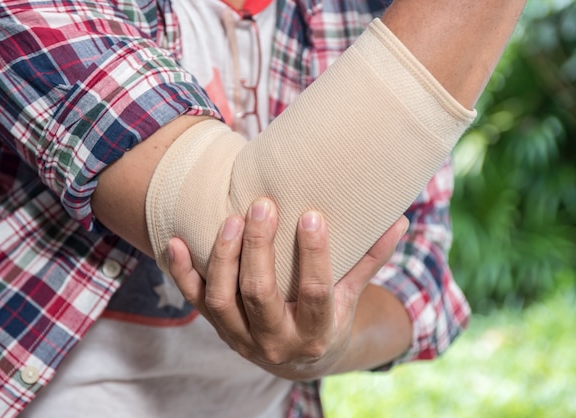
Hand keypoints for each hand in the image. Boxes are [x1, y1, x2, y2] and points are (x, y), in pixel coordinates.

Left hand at [168, 198, 408, 380]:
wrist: (298, 360)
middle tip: (262, 205)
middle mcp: (274, 341)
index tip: (311, 215)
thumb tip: (399, 220)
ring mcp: (240, 337)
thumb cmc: (329, 319)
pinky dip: (181, 272)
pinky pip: (193, 301)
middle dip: (258, 249)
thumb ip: (369, 259)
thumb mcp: (351, 295)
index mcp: (316, 333)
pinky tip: (175, 241)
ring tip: (232, 218)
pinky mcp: (218, 327)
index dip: (314, 255)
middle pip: (260, 295)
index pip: (315, 293)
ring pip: (221, 299)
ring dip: (223, 257)